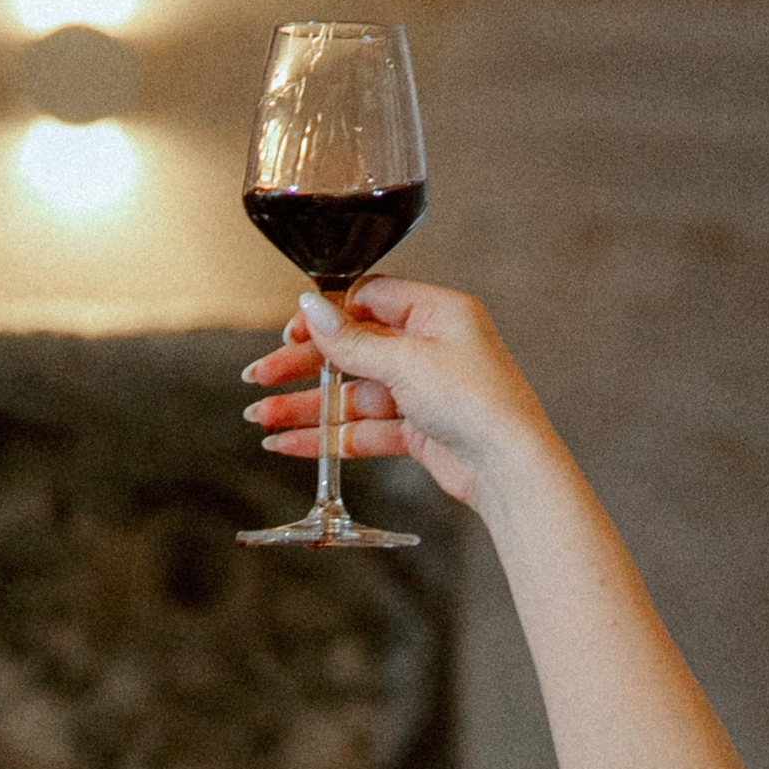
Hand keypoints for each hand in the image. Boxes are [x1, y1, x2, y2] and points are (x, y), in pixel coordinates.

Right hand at [244, 278, 561, 515]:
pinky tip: (290, 443)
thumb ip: (352, 340)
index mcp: (436, 313)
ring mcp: (423, 391)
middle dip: (302, 367)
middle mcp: (430, 347)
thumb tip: (312, 308)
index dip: (325, 318)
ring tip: (262, 419)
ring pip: (351, 395)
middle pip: (352, 350)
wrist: (509, 467)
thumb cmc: (477, 402)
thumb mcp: (406, 361)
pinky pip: (362, 429)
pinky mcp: (418, 430)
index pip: (368, 301)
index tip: (290, 335)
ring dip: (306, 407)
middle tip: (259, 378)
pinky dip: (327, 437)